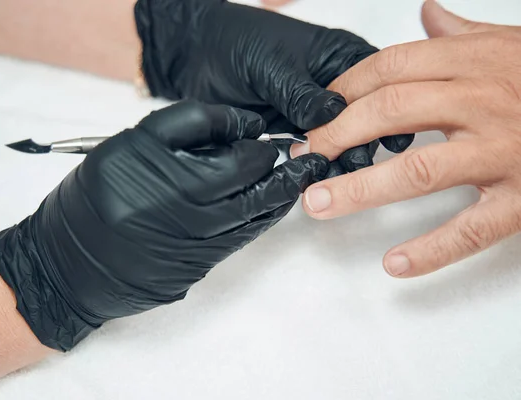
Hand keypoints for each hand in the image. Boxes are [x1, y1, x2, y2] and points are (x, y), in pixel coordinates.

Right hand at [0, 101, 328, 350]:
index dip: (243, 129)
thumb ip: (178, 131)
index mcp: (158, 168)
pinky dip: (263, 217)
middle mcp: (179, 204)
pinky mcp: (198, 264)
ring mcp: (192, 238)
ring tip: (298, 175)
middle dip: (270, 159)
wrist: (68, 265)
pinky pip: (244, 236)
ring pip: (253, 209)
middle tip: (286, 150)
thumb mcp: (123, 148)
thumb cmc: (91, 200)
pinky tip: (272, 204)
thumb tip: (234, 130)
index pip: (219, 139)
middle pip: (243, 173)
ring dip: (280, 190)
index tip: (254, 126)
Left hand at [134, 0, 412, 174]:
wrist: (195, 57)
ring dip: (337, 159)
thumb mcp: (274, 64)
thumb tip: (332, 117)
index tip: (387, 137)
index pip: (377, 86)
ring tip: (334, 176)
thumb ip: (302, 93)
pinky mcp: (293, 132)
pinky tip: (314, 177)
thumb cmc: (237, 43)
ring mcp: (313, 112)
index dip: (384, 112)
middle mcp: (333, 85)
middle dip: (360, 143)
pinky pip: (311, 152)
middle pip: (363, 120)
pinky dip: (313, 164)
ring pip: (339, 141)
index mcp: (340, 56)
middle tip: (354, 165)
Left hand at [293, 0, 520, 277]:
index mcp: (476, 61)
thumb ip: (463, 33)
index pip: (390, 68)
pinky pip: (470, 228)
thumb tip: (428, 14)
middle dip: (336, 135)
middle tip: (305, 158)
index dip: (342, 91)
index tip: (314, 114)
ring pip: (418, 170)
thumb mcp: (512, 44)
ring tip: (318, 203)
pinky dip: (430, 250)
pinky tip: (393, 263)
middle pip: (391, 112)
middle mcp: (484, 102)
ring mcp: (503, 152)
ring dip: (359, 189)